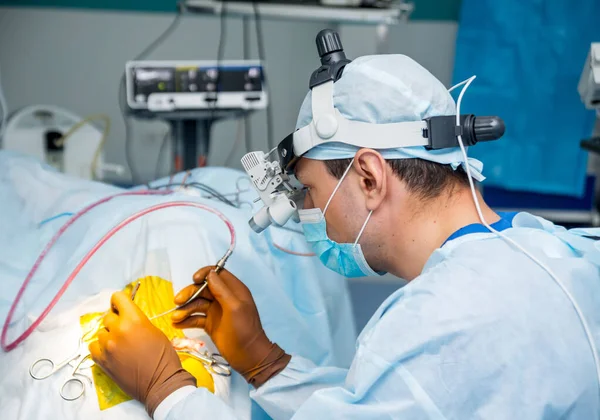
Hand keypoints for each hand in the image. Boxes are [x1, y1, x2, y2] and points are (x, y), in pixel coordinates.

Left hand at [89, 291, 195, 415]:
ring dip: (109, 336)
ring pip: (101, 332)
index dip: (119, 302)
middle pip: (108, 317)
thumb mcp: (155, 330)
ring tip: (120, 345)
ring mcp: (107, 346)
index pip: (117, 298)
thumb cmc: (163, 356)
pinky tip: (111, 352)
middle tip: (126, 331)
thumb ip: (137, 321)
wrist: (161, 382)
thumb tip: (126, 318)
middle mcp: (118, 329)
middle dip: (116, 321)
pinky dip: (100, 348)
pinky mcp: (101, 360)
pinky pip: (93, 347)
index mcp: (134, 319)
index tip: (121, 307)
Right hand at [172, 267, 290, 386]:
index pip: (217, 273)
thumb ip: (222, 290)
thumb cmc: (244, 330)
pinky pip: (195, 318)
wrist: (248, 356)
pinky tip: (176, 325)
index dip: (204, 274)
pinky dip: (186, 320)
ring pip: (197, 303)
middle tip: (178, 302)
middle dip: (189, 294)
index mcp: (233, 290)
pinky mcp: (210, 324)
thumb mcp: (235, 308)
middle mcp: (224, 298)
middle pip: (203, 289)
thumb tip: (210, 274)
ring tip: (174, 318)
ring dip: (184, 309)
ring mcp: (216, 311)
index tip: (194, 280)